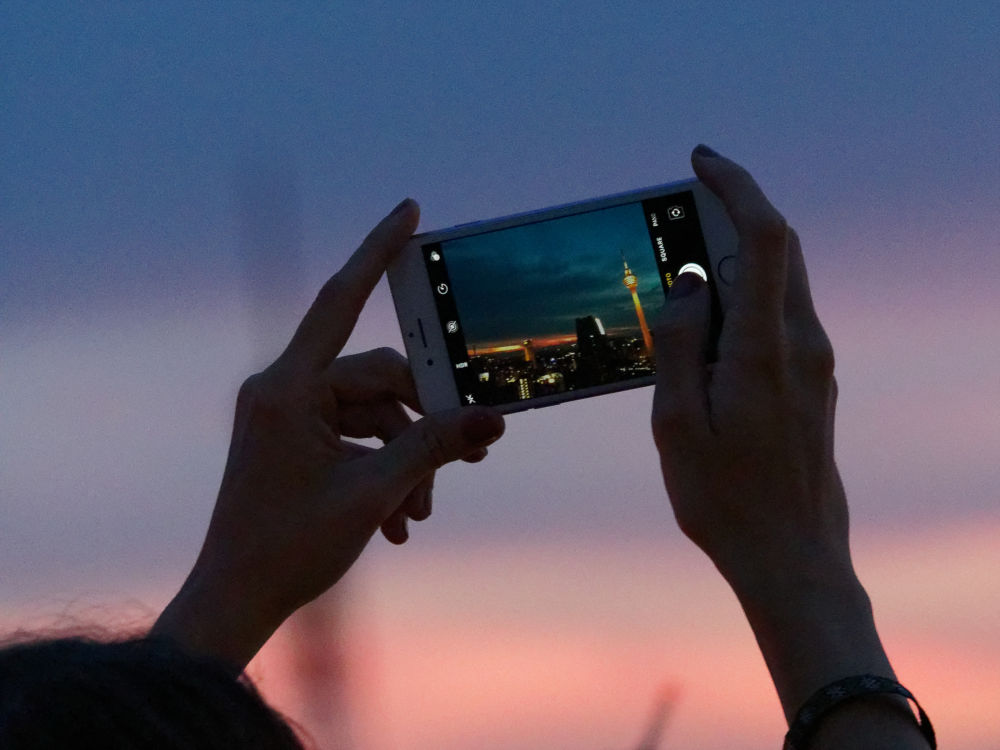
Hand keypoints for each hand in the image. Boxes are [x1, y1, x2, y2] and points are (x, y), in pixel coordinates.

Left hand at [154, 199, 504, 667]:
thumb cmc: (287, 548)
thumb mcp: (373, 493)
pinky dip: (384, 471)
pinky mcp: (297, 441)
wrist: (237, 600)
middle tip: (475, 452)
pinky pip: (357, 438)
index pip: (340, 302)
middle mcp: (285, 391)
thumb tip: (492, 419)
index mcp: (287, 389)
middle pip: (379, 380)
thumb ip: (434, 447)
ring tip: (422, 511)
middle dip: (426, 420)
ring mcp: (289, 416)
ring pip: (374, 415)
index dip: (377, 251)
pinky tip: (401, 520)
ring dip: (407, 459)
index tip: (409, 210)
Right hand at [652, 147, 847, 591]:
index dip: (736, 186)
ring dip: (734, 259)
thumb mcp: (676, 425)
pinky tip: (705, 326)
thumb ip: (676, 344)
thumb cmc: (726, 500)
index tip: (701, 162)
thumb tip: (683, 282)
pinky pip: (779, 315)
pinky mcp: (811, 381)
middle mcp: (802, 345)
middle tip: (677, 210)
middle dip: (731, 214)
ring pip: (779, 281)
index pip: (764, 237)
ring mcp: (814, 363)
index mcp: (765, 350)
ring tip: (677, 275)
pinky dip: (744, 297)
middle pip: (778, 249)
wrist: (791, 557)